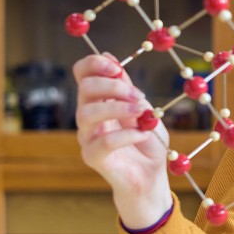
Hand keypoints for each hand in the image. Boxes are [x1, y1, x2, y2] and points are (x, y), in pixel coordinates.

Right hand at [73, 53, 171, 228]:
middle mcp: (88, 117)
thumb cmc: (147, 142)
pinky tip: (142, 134)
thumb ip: (127, 88)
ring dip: (118, 108)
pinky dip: (127, 134)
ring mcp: (88, 137)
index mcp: (99, 100)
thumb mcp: (143, 109)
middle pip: (84, 89)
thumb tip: (110, 57)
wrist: (151, 176)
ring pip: (86, 114)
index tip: (117, 67)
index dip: (94, 65)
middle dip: (113, 87)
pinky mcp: (93, 157)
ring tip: (142, 113)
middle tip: (138, 96)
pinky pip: (103, 142)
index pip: (82, 74)